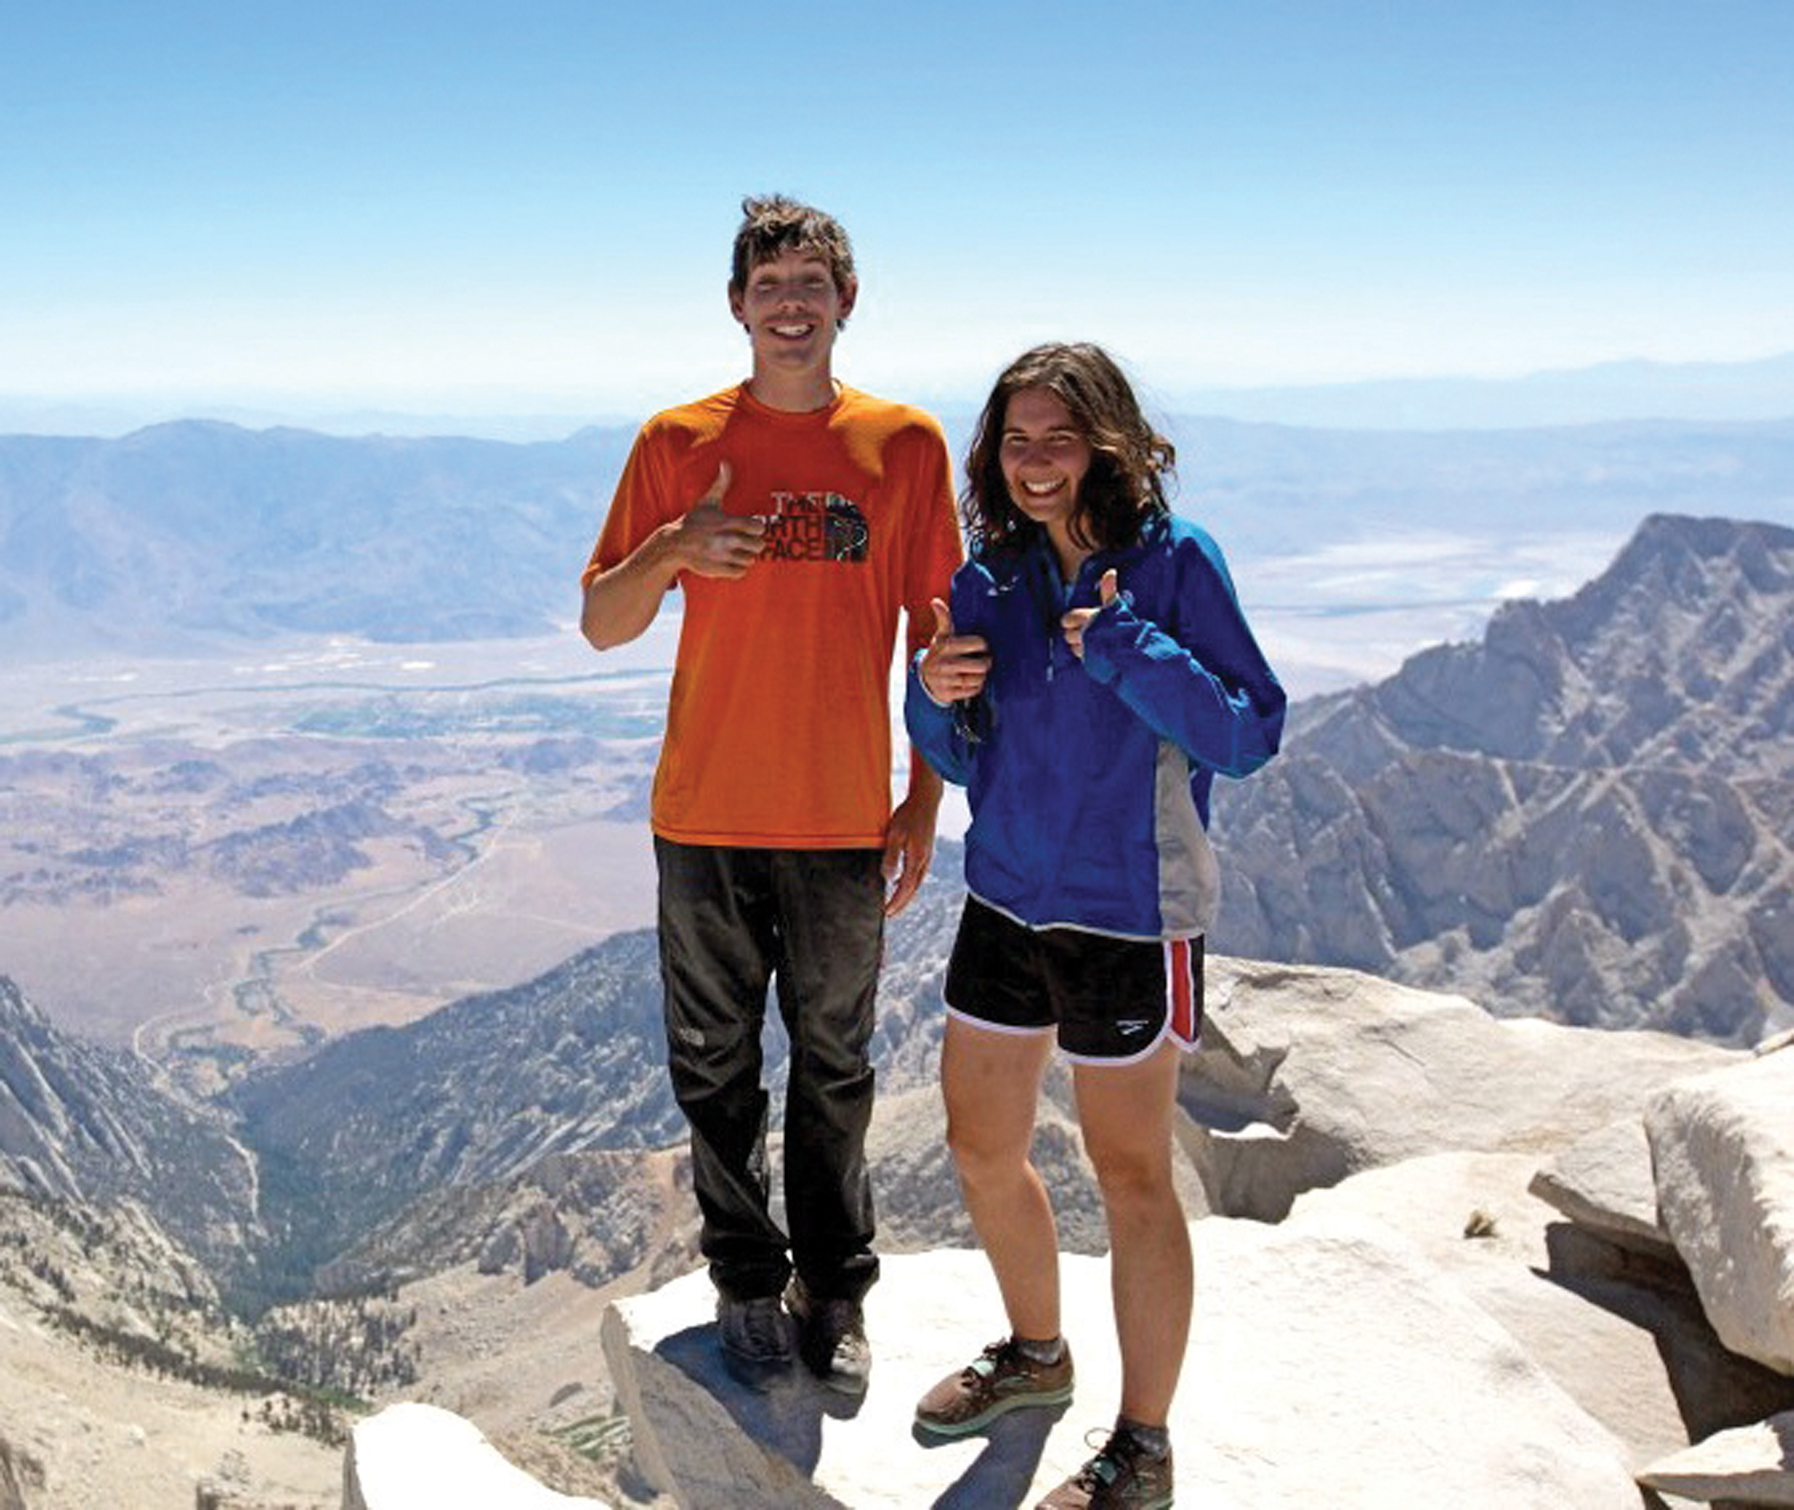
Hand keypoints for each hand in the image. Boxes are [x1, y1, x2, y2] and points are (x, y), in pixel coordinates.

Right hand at [675, 463, 764, 577]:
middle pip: (759, 545)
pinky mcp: (718, 570)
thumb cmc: (694, 522)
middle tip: (747, 541)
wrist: (675, 545)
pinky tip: (732, 560)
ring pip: (750, 559)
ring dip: (747, 556)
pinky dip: (739, 567)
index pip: (757, 527)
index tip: (751, 527)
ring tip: (738, 551)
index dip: (757, 527)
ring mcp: (722, 556)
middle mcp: (725, 540)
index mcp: (725, 522)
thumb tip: (725, 463)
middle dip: (755, 543)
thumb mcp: (707, 502)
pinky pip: (741, 572)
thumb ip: (721, 484)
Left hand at [881, 788, 938, 916]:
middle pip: (913, 889)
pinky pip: (918, 874)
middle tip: (890, 914)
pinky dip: (910, 883)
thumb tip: (888, 879)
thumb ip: (891, 857)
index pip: (906, 888)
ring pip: (917, 883)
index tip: (886, 912)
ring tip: (895, 903)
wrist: (926, 800)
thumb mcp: (895, 834)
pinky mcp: (926, 851)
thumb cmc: (909, 814)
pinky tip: (902, 882)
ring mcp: (927, 856)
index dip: (896, 902)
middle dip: (902, 904)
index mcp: (917, 858)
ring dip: (906, 895)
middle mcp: (924, 861)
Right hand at [919, 598, 990, 702]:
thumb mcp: (941, 636)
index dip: (984, 645)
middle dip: (986, 663)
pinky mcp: (948, 693)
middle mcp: (945, 663)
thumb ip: (943, 619)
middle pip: (981, 665)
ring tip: (977, 672)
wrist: (924, 678)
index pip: (978, 644)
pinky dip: (975, 688)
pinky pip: (972, 691)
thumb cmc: (939, 653)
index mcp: (946, 645)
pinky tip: (970, 682)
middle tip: (984, 661)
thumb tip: (935, 601)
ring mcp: (946, 680)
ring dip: (981, 676)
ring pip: (978, 679)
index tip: (981, 646)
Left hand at [1061, 569, 1117, 658]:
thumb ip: (1109, 591)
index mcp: (1088, 618)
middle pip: (1068, 635)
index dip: (1071, 621)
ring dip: (1081, 645)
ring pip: (1074, 647)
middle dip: (1075, 634)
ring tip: (1095, 643)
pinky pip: (1081, 658)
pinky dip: (1087, 656)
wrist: (1136, 650)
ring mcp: (1086, 649)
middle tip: (1090, 633)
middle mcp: (1084, 634)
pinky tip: (1097, 653)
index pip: (1068, 619)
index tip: (1079, 621)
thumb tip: (1111, 571)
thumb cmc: (1126, 625)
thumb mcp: (1116, 606)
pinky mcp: (1089, 662)